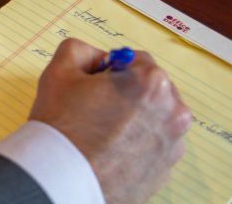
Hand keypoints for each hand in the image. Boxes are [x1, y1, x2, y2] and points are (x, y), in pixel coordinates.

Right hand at [29, 38, 191, 203]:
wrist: (62, 181)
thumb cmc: (62, 126)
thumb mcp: (59, 71)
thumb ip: (79, 50)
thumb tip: (95, 58)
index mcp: (152, 83)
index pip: (136, 60)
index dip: (110, 68)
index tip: (93, 84)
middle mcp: (172, 113)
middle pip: (149, 90)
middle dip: (126, 93)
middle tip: (94, 108)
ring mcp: (172, 146)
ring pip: (152, 120)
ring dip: (133, 120)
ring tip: (100, 133)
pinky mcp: (165, 172)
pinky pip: (151, 148)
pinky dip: (134, 147)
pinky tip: (108, 152)